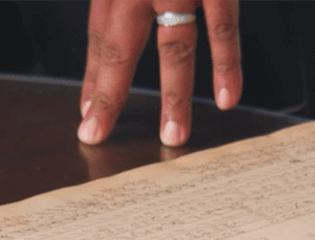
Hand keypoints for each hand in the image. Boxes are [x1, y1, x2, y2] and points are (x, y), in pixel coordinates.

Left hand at [79, 0, 241, 146]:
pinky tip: (226, 98)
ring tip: (174, 137)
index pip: (100, 33)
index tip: (88, 109)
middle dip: (109, 96)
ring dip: (174, 98)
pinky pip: (222, 30)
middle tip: (97, 135)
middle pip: (119, 48)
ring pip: (175, 49)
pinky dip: (226, 66)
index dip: (94, 74)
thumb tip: (125, 26)